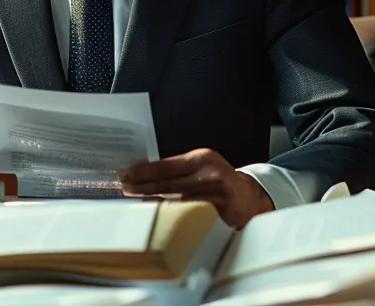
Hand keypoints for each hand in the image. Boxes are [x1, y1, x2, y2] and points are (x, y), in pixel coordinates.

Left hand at [117, 148, 273, 227]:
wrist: (249, 198)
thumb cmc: (220, 182)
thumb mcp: (202, 167)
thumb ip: (178, 170)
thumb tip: (143, 175)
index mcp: (202, 158)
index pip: (165, 165)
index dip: (142, 171)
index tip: (125, 174)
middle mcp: (209, 174)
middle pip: (166, 183)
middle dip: (142, 187)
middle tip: (125, 189)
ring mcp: (214, 195)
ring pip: (174, 201)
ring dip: (152, 202)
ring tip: (136, 202)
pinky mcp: (217, 213)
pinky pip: (187, 215)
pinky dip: (170, 216)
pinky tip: (158, 216)